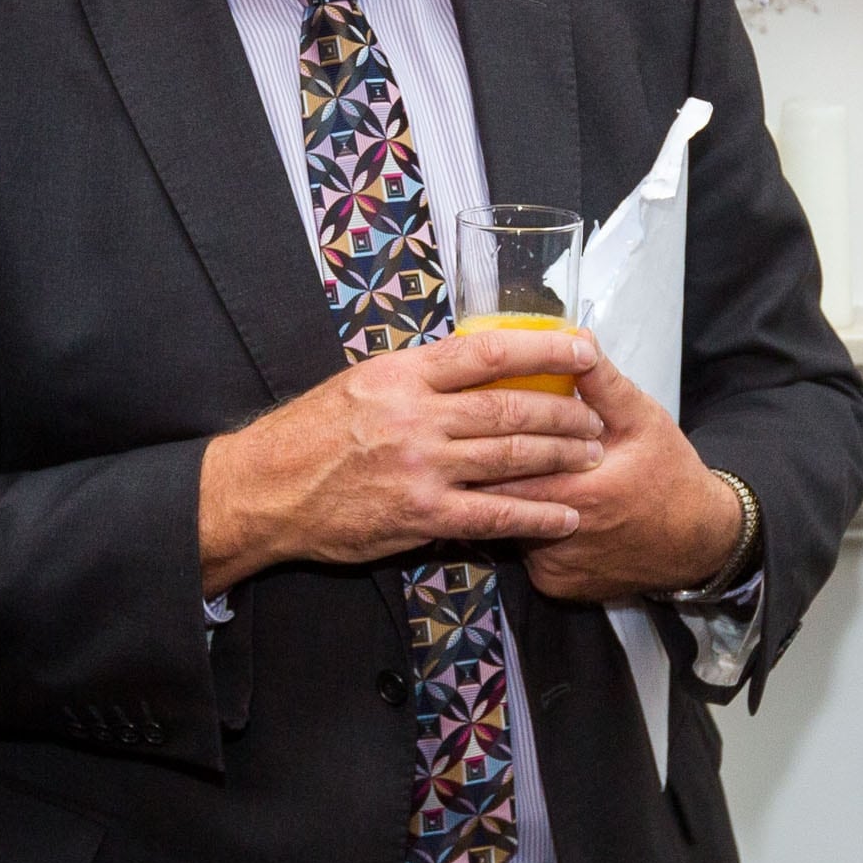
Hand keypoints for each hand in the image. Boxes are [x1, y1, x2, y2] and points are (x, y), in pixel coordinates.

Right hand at [197, 326, 601, 590]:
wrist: (266, 489)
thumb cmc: (309, 434)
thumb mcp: (360, 383)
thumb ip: (417, 377)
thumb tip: (471, 366)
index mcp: (403, 375)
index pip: (490, 352)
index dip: (546, 346)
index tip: (584, 347)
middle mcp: (416, 416)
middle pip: (511, 406)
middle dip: (565, 411)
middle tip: (596, 416)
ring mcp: (421, 467)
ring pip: (511, 456)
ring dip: (561, 457)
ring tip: (592, 456)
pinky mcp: (421, 514)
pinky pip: (494, 514)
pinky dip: (537, 515)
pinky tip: (565, 515)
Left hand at [485, 347, 742, 602]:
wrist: (698, 542)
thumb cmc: (670, 475)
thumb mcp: (643, 419)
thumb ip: (603, 384)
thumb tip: (576, 340)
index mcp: (582, 492)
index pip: (508, 468)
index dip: (488, 445)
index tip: (476, 425)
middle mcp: (563, 538)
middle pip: (497, 501)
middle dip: (484, 473)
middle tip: (475, 448)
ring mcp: (556, 568)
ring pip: (507, 528)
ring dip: (504, 502)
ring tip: (500, 475)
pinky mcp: (555, 587)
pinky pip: (524, 555)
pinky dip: (524, 532)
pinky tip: (538, 511)